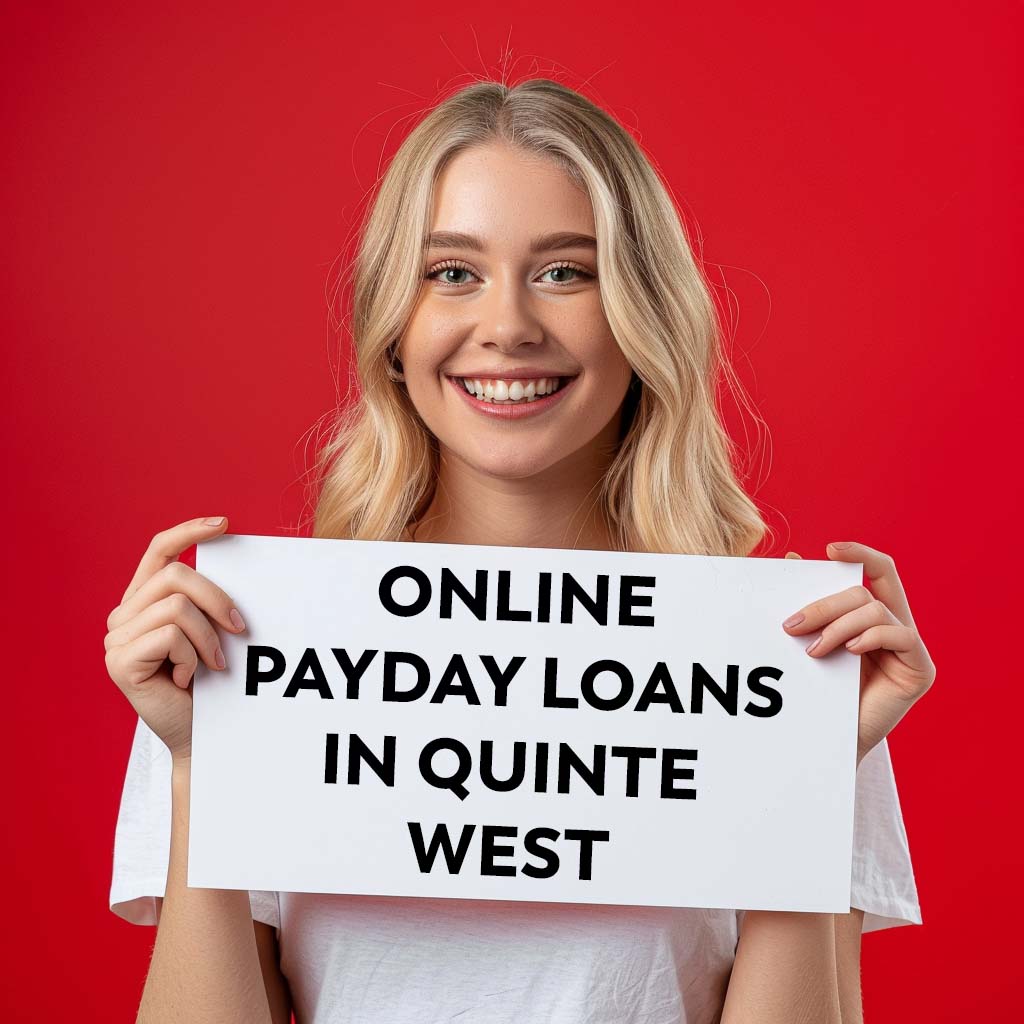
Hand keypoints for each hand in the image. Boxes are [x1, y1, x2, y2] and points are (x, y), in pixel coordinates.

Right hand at [104, 516, 246, 764]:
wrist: (201, 734)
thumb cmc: (210, 684)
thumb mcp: (211, 631)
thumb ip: (207, 600)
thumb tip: (237, 562)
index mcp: (143, 602)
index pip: (159, 551)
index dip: (188, 532)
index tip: (224, 524)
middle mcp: (123, 616)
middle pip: (176, 575)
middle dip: (218, 599)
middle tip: (241, 629)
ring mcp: (116, 639)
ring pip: (177, 606)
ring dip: (209, 637)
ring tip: (214, 664)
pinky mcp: (119, 661)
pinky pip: (170, 635)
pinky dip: (192, 656)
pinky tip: (187, 679)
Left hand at [782, 541, 934, 763]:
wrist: (826, 744)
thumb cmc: (817, 692)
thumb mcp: (809, 640)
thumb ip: (806, 603)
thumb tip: (790, 557)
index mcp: (874, 616)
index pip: (878, 571)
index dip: (859, 553)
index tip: (829, 548)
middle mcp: (897, 627)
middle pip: (866, 591)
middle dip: (825, 603)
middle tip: (791, 625)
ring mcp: (911, 648)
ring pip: (876, 610)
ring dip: (837, 626)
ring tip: (813, 650)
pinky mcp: (920, 669)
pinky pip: (900, 635)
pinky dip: (870, 636)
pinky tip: (849, 652)